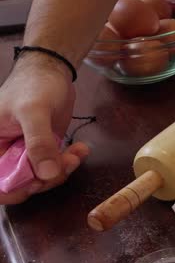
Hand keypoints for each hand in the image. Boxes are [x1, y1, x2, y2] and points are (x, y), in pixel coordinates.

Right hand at [0, 54, 88, 203]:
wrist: (52, 72)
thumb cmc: (34, 85)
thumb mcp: (34, 111)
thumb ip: (38, 142)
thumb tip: (45, 174)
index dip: (13, 189)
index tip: (36, 183)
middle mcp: (3, 151)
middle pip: (20, 183)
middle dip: (46, 179)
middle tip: (66, 163)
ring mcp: (22, 153)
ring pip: (40, 178)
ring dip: (62, 170)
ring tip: (76, 152)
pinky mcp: (41, 151)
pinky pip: (53, 168)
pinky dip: (68, 162)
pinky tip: (80, 149)